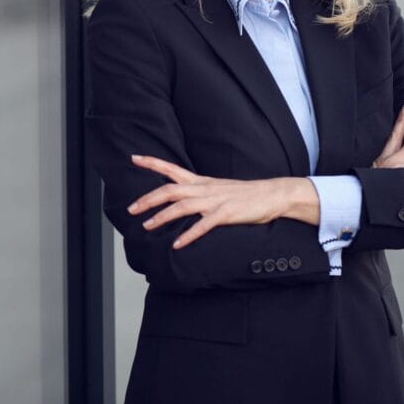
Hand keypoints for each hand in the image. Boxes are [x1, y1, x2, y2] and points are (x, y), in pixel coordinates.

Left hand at [127, 155, 318, 248]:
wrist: (272, 194)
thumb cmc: (243, 194)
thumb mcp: (216, 188)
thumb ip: (197, 191)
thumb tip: (178, 199)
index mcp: (200, 181)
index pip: (171, 168)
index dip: (152, 163)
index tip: (133, 158)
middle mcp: (204, 188)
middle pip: (169, 190)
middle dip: (148, 199)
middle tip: (130, 209)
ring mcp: (215, 201)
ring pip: (181, 207)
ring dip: (162, 217)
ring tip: (147, 226)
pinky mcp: (226, 214)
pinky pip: (203, 225)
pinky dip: (189, 235)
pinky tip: (177, 244)